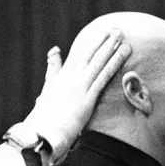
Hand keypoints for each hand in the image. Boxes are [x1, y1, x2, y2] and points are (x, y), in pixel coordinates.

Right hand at [25, 29, 130, 160]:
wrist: (41, 136)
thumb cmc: (42, 123)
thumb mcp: (43, 98)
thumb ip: (50, 76)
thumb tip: (52, 59)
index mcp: (58, 80)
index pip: (75, 58)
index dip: (88, 46)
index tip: (99, 34)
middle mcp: (69, 79)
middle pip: (88, 55)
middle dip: (102, 41)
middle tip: (115, 29)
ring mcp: (78, 87)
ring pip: (98, 61)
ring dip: (110, 46)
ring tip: (121, 34)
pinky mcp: (87, 97)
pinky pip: (104, 75)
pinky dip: (114, 62)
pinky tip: (123, 52)